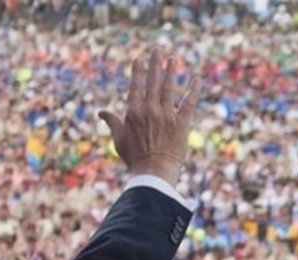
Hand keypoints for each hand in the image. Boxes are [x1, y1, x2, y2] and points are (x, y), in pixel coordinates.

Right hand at [99, 49, 200, 186]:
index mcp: (134, 112)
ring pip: (170, 88)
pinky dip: (193, 91)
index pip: (136, 86)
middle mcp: (150, 109)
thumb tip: (101, 112)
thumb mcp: (119, 139)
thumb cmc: (134, 158)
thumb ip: (112, 122)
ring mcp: (167, 115)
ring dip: (172, 71)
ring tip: (173, 59)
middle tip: (157, 50)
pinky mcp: (182, 123)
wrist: (154, 172)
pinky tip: (196, 80)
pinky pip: (189, 103)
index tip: (139, 59)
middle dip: (155, 64)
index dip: (138, 71)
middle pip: (153, 81)